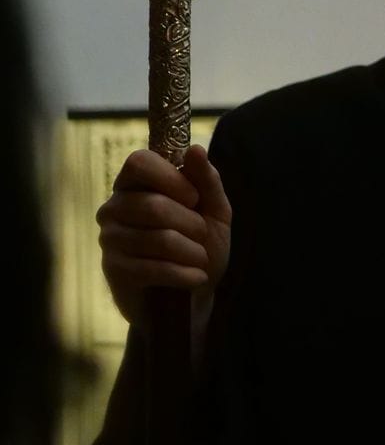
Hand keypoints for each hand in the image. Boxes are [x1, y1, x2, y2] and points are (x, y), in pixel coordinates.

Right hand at [96, 144, 231, 326]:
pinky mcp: (114, 270)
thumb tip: (196, 149)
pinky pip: (154, 267)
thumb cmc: (200, 246)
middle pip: (153, 205)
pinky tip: (195, 278)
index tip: (194, 198)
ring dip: (193, 252)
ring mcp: (110, 239)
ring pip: (158, 238)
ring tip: (199, 259)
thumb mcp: (214, 212)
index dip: (171, 178)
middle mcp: (114, 207)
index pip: (139, 162)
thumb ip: (207, 181)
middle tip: (202, 236)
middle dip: (192, 224)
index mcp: (135, 185)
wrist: (193, 295)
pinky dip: (185, 274)